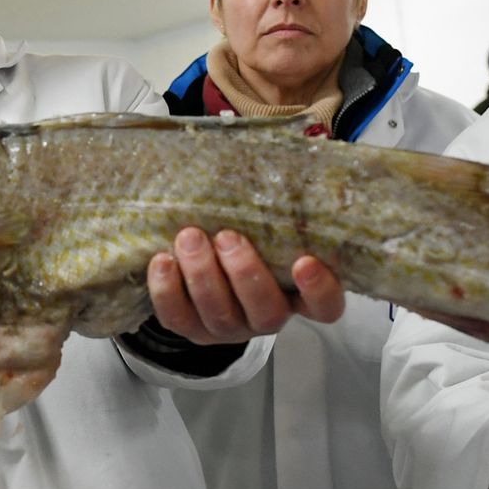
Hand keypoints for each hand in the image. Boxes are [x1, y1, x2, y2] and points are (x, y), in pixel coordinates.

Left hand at [145, 227, 345, 344]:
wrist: (202, 266)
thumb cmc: (247, 237)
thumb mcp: (267, 225)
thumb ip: (275, 209)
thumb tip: (275, 160)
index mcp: (298, 295)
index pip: (325, 307)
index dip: (319, 290)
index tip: (305, 261)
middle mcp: (267, 317)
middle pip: (266, 312)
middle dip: (245, 274)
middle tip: (228, 236)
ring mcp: (229, 327)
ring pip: (220, 315)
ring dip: (203, 275)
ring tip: (190, 237)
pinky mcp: (190, 329)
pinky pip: (177, 318)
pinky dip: (167, 290)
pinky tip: (163, 260)